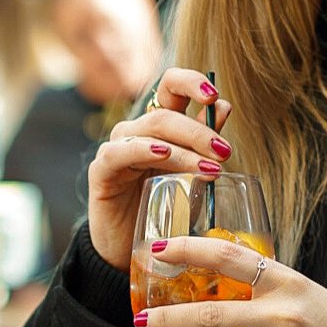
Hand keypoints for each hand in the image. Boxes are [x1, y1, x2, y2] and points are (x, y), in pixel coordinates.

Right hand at [87, 67, 233, 270]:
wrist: (127, 244)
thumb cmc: (161, 205)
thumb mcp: (188, 171)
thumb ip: (203, 139)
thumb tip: (223, 107)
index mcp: (159, 123)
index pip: (171, 84)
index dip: (192, 82)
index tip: (215, 97)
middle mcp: (137, 129)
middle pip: (167, 112)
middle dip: (200, 131)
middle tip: (225, 152)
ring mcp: (117, 147)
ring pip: (153, 132)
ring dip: (187, 147)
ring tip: (211, 167)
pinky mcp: (102, 170)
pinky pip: (120, 152)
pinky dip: (143, 149)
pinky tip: (163, 153)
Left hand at [135, 235, 326, 326]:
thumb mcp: (302, 289)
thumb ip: (263, 284)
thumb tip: (212, 276)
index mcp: (286, 281)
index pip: (228, 257)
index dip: (189, 250)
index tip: (158, 249)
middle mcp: (282, 313)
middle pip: (211, 312)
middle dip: (168, 317)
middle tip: (140, 317)